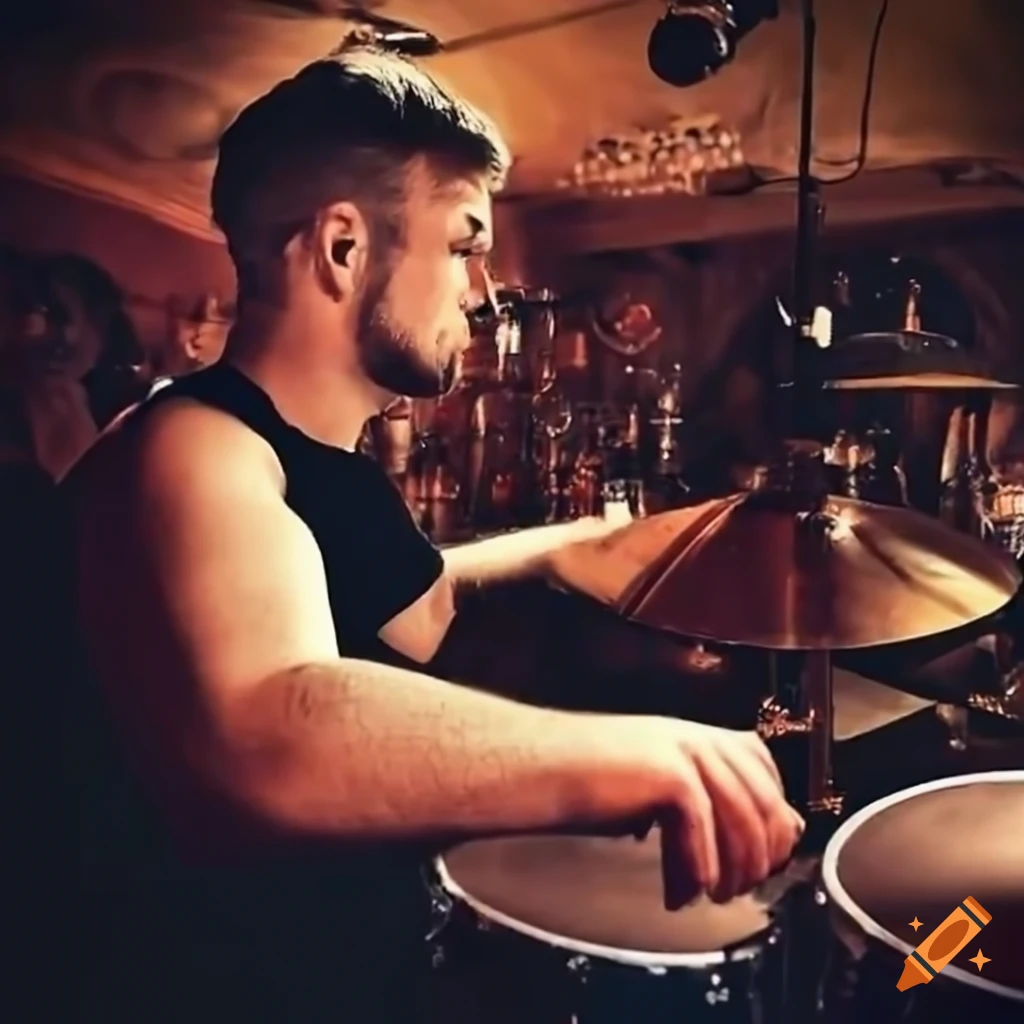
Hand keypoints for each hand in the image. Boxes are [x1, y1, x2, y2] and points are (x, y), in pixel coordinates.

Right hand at [577, 715, 803, 908]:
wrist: (537, 768)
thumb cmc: (585, 783)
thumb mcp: (657, 791)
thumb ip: (705, 805)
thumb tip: (752, 839)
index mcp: (696, 736)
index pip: (765, 770)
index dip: (773, 819)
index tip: (760, 860)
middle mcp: (697, 737)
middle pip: (764, 801)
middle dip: (759, 856)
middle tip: (736, 890)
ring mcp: (685, 750)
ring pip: (742, 820)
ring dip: (732, 870)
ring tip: (710, 896)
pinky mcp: (668, 771)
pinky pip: (703, 830)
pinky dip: (697, 869)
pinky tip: (681, 891)